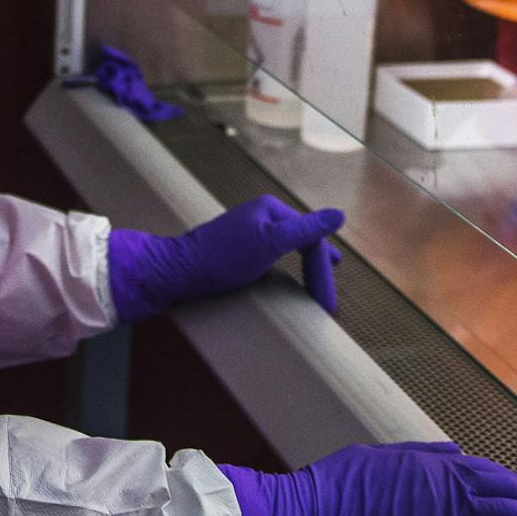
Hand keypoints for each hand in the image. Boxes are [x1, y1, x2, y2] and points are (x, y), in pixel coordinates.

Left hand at [107, 196, 342, 323]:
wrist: (176, 272)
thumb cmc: (221, 259)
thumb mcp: (270, 243)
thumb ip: (306, 230)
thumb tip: (339, 215)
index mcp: (270, 210)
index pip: (311, 238)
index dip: (323, 271)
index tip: (327, 305)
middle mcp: (260, 216)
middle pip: (302, 241)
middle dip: (319, 267)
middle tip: (330, 299)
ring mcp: (247, 231)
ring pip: (288, 247)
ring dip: (306, 264)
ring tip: (320, 276)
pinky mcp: (235, 248)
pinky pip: (272, 255)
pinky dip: (286, 266)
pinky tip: (286, 273)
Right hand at [218, 443, 516, 515]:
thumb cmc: (330, 492)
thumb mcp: (374, 458)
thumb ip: (416, 455)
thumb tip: (454, 450)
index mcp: (427, 462)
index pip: (484, 472)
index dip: (512, 487)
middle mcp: (444, 482)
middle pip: (505, 489)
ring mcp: (446, 513)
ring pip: (510, 512)